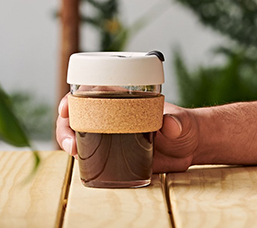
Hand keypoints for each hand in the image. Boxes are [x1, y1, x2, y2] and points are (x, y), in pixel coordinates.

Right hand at [56, 95, 199, 172]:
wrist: (190, 148)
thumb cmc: (185, 127)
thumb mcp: (183, 123)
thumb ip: (178, 122)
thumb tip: (170, 124)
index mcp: (125, 99)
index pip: (92, 91)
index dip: (74, 98)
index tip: (67, 108)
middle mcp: (113, 114)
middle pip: (79, 113)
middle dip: (66, 125)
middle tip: (71, 141)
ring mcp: (111, 134)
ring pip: (80, 133)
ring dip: (69, 140)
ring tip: (74, 152)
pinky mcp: (115, 153)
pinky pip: (92, 153)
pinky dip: (82, 158)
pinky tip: (81, 165)